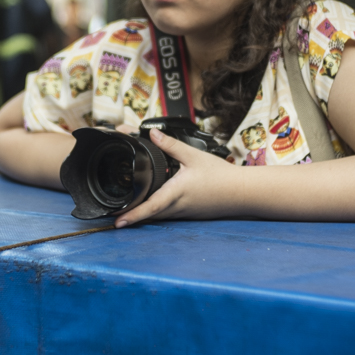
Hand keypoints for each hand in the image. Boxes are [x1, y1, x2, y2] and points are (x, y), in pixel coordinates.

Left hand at [114, 129, 240, 227]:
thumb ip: (171, 145)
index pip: (149, 207)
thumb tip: (153, 133)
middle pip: (148, 215)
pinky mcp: (189, 214)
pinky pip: (168, 216)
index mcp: (176, 193)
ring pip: (157, 217)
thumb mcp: (193, 156)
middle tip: (112, 216)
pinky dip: (156, 213)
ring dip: (142, 216)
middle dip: (130, 217)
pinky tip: (151, 206)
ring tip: (125, 213)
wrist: (241, 192)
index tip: (117, 221)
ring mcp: (183, 213)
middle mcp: (177, 207)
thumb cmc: (220, 175)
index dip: (132, 215)